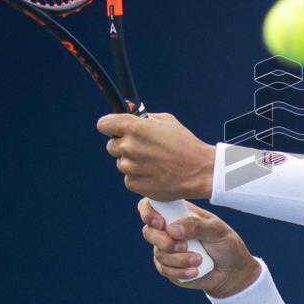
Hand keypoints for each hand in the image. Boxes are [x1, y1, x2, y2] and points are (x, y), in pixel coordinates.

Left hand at [98, 112, 213, 200]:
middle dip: (124, 145)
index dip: (111, 126)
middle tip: (144, 148)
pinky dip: (140, 176)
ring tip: (155, 162)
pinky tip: (156, 173)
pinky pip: (129, 178)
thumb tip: (133, 120)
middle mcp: (128, 147)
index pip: (104, 124)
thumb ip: (144, 120)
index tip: (116, 130)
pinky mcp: (133, 184)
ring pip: (121, 162)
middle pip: (111, 145)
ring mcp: (129, 167)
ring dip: (133, 162)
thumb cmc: (185, 144)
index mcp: (134, 128)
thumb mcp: (167, 121)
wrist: (199, 171)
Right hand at [138, 198, 261, 297]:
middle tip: (184, 246)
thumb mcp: (217, 231)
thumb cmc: (226, 245)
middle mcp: (170, 229)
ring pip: (158, 253)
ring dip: (179, 259)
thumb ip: (196, 226)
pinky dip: (180, 271)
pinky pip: (164, 269)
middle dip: (163, 241)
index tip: (160, 223)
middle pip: (148, 231)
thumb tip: (171, 229)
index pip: (152, 205)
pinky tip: (195, 271)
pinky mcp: (169, 267)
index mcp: (180, 213)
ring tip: (199, 260)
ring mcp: (167, 249)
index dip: (148, 212)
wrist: (232, 272)